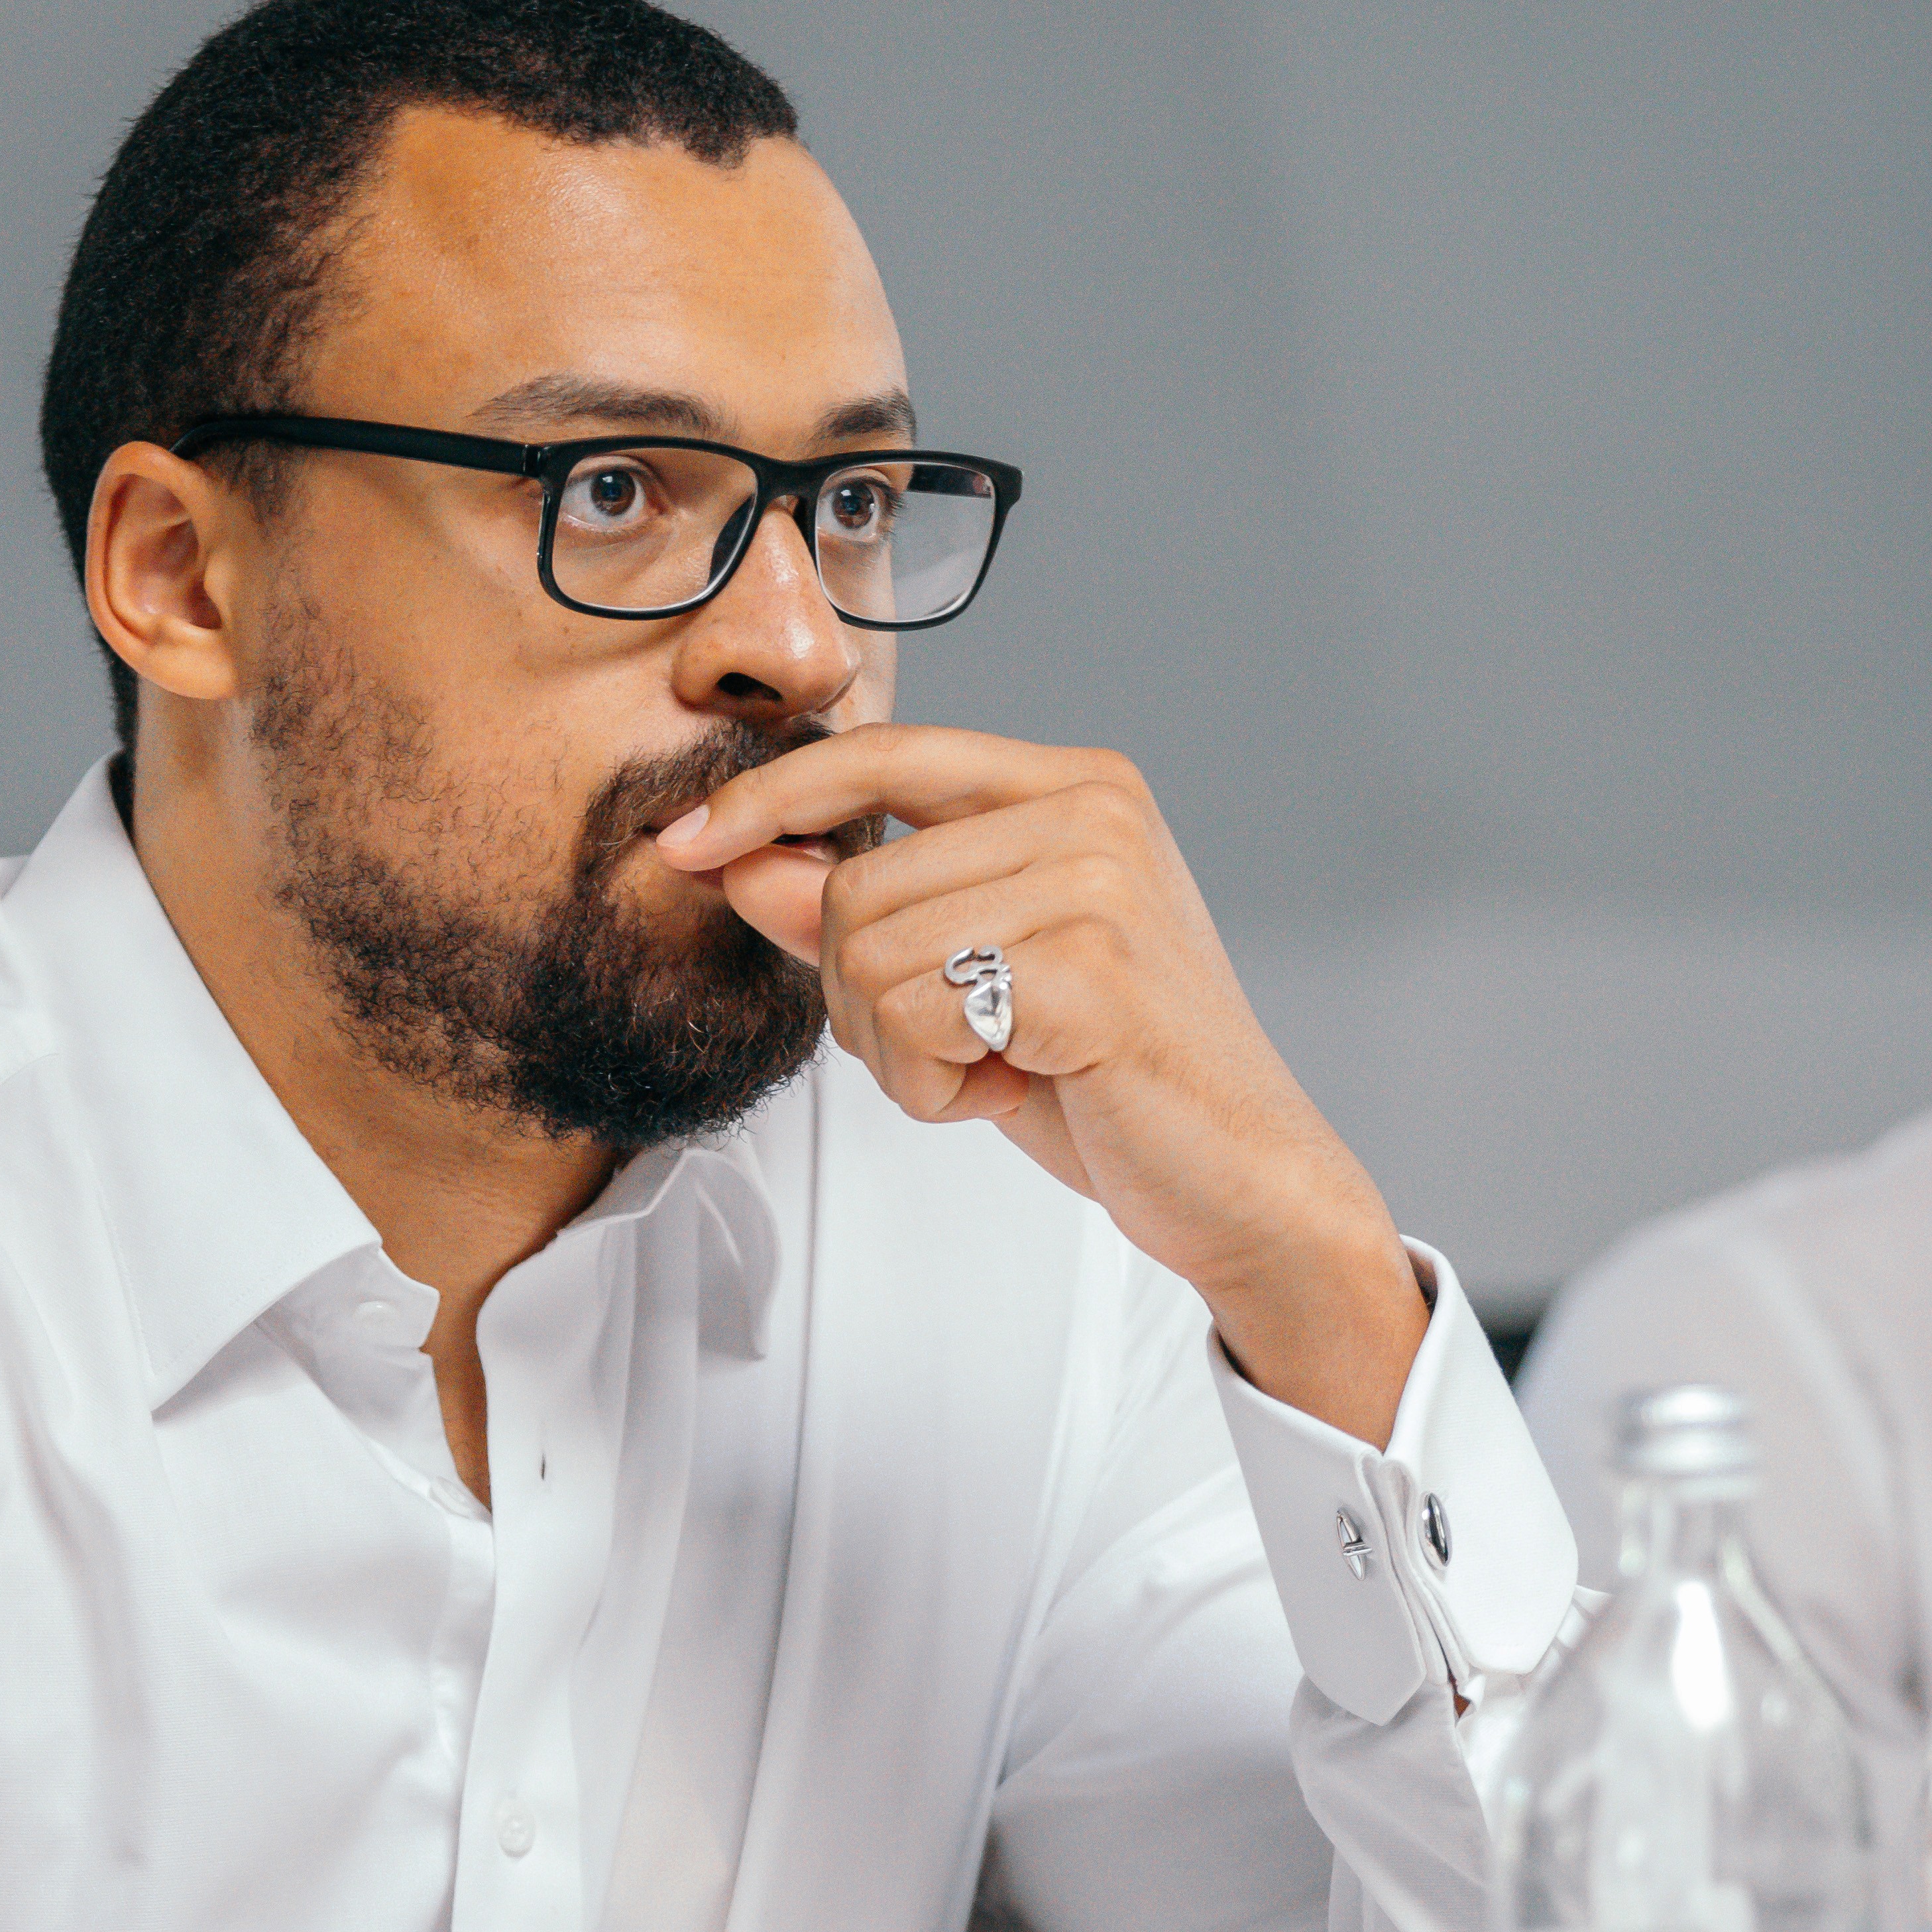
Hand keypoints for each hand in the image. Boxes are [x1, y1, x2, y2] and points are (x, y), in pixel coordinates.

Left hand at [658, 724, 1428, 1440]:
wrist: (1241, 1178)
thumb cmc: (1111, 1079)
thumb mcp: (965, 984)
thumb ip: (858, 915)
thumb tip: (736, 858)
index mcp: (1071, 785)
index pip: (883, 753)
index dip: (772, 794)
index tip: (690, 843)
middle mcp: (1091, 808)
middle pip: (855, 884)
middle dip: (862, 998)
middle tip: (954, 1050)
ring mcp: (1096, 881)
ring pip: (870, 955)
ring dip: (902, 1053)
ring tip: (994, 1073)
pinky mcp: (1089, 967)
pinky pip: (915, 1018)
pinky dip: (936, 1087)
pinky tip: (1013, 1094)